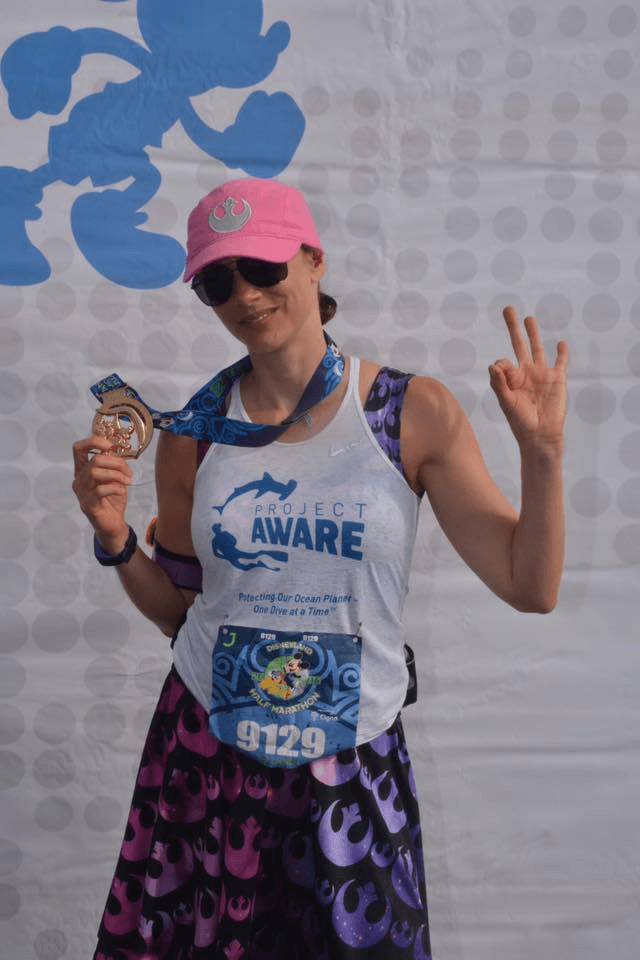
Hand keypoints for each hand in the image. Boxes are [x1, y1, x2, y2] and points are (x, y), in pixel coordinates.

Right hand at [72, 434, 131, 551]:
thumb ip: (113, 464)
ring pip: (95, 472)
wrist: (113, 524)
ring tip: (128, 481)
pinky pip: (100, 490)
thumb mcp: (115, 478)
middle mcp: (79, 479)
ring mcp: (81, 493)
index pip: (78, 448)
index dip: (93, 441)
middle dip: (116, 463)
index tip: (110, 446)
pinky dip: (115, 488)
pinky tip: (121, 492)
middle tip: (129, 472)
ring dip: (116, 475)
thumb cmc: (113, 499)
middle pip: (94, 460)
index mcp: (83, 470)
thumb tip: (119, 448)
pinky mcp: (87, 505)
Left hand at [489, 306, 567, 449]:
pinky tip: (560, 343)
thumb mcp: (506, 402)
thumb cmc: (520, 421)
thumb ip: (499, 383)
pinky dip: (561, 352)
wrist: (541, 434)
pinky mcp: (558, 378)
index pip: (503, 362)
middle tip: (507, 309)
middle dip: (513, 327)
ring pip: (537, 348)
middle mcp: (526, 372)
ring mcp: (542, 374)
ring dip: (533, 332)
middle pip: (519, 344)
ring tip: (528, 318)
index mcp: (511, 378)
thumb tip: (493, 364)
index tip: (506, 373)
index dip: (503, 366)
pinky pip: (560, 362)